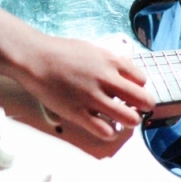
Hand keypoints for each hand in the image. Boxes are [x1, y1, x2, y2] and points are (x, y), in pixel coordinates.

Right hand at [17, 33, 155, 140]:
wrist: (35, 58)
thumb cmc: (61, 52)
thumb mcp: (92, 49)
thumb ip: (109, 61)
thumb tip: (122, 71)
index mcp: (111, 61)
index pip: (141, 79)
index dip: (140, 87)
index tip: (134, 91)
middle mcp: (106, 80)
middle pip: (142, 99)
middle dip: (145, 106)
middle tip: (138, 109)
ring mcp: (93, 98)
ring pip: (129, 118)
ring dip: (131, 121)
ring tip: (124, 120)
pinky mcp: (78, 113)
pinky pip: (104, 131)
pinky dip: (110, 132)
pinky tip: (106, 128)